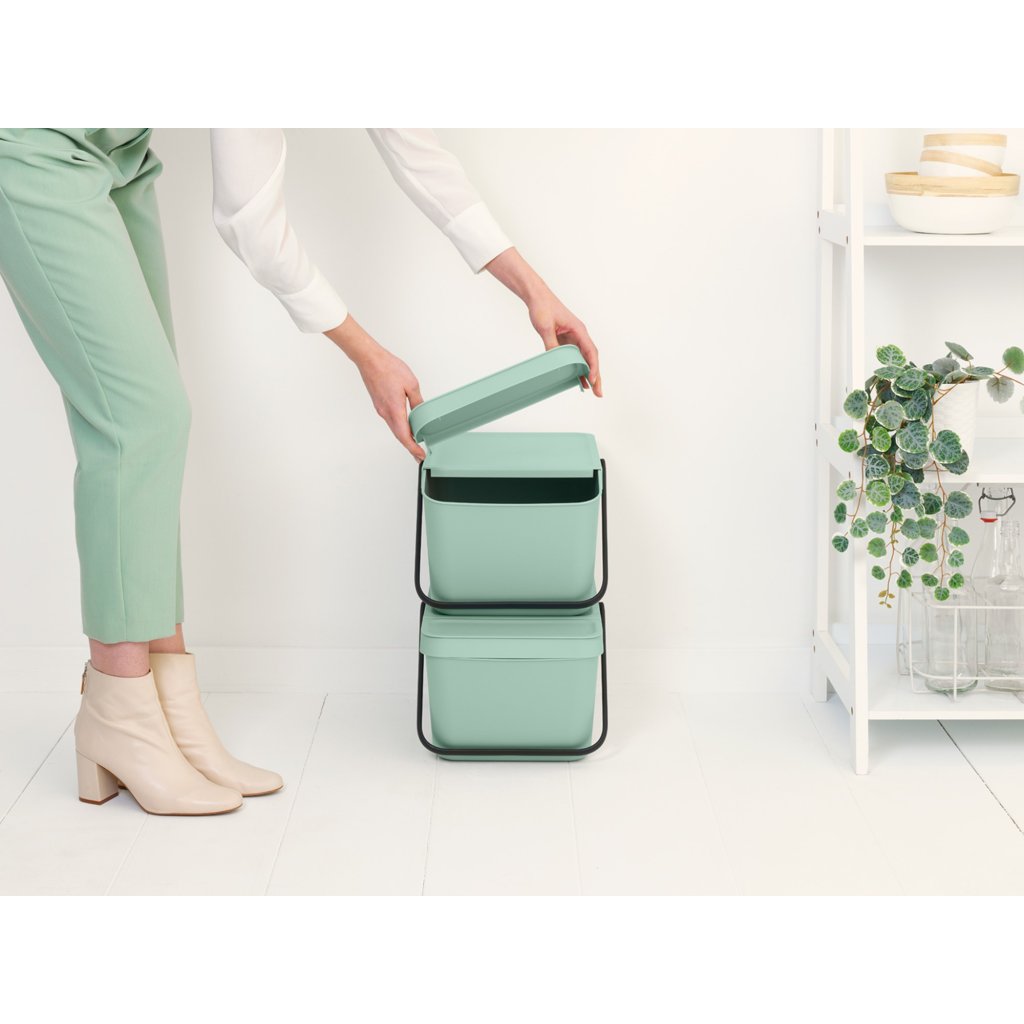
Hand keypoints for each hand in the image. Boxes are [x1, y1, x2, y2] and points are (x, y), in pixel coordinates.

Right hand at [324, 316, 425, 460]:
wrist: (369, 359)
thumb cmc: (387, 368)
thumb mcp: (411, 384)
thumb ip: (418, 401)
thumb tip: (422, 411)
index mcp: (394, 410)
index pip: (405, 436)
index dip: (413, 449)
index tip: (420, 456)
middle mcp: (385, 413)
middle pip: (399, 436)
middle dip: (410, 447)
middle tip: (418, 455)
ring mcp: (381, 409)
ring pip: (394, 428)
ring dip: (404, 437)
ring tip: (414, 443)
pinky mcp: (379, 404)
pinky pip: (391, 420)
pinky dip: (399, 427)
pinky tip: (406, 426)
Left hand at [484, 247, 601, 396]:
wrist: (537, 297)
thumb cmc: (543, 308)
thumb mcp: (545, 328)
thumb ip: (551, 345)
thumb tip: (555, 362)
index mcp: (579, 330)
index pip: (590, 351)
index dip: (593, 367)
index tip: (593, 380)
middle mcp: (579, 335)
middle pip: (591, 358)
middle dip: (596, 376)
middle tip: (599, 393)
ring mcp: (573, 338)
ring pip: (584, 359)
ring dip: (588, 374)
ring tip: (592, 391)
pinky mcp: (566, 341)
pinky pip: (574, 357)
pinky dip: (578, 368)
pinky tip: (579, 380)